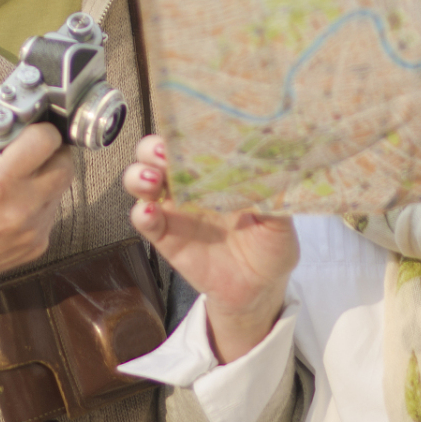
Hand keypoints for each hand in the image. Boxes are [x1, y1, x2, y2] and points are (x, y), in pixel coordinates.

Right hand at [0, 104, 74, 389]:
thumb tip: (3, 100)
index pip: (46, 140)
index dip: (39, 127)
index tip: (30, 125)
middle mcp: (21, 210)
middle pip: (66, 164)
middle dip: (51, 149)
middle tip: (30, 146)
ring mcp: (33, 231)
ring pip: (61, 188)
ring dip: (46, 174)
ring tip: (16, 175)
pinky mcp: (37, 246)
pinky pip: (52, 211)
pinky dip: (40, 200)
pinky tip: (13, 201)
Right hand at [124, 135, 297, 362]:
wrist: (259, 289)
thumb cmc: (270, 247)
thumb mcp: (280, 219)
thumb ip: (274, 194)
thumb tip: (276, 169)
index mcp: (215, 172)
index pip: (189, 141)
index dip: (182, 132)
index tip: (186, 133)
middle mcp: (189, 185)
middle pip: (154, 154)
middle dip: (152, 149)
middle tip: (165, 155)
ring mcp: (174, 210)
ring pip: (140, 181)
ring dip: (139, 176)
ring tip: (152, 181)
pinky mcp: (164, 237)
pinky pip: (143, 221)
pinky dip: (141, 214)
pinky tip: (151, 212)